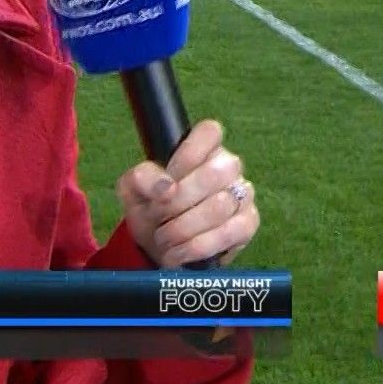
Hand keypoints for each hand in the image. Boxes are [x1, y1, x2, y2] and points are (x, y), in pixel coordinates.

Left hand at [118, 119, 257, 267]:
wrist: (161, 247)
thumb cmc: (151, 209)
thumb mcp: (133, 190)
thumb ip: (141, 178)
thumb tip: (166, 187)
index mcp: (202, 148)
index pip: (210, 132)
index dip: (188, 154)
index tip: (167, 182)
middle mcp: (228, 166)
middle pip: (215, 173)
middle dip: (179, 202)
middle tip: (158, 217)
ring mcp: (243, 193)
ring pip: (220, 205)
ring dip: (184, 228)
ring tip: (164, 238)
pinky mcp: (248, 223)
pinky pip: (228, 232)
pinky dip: (197, 246)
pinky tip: (180, 252)